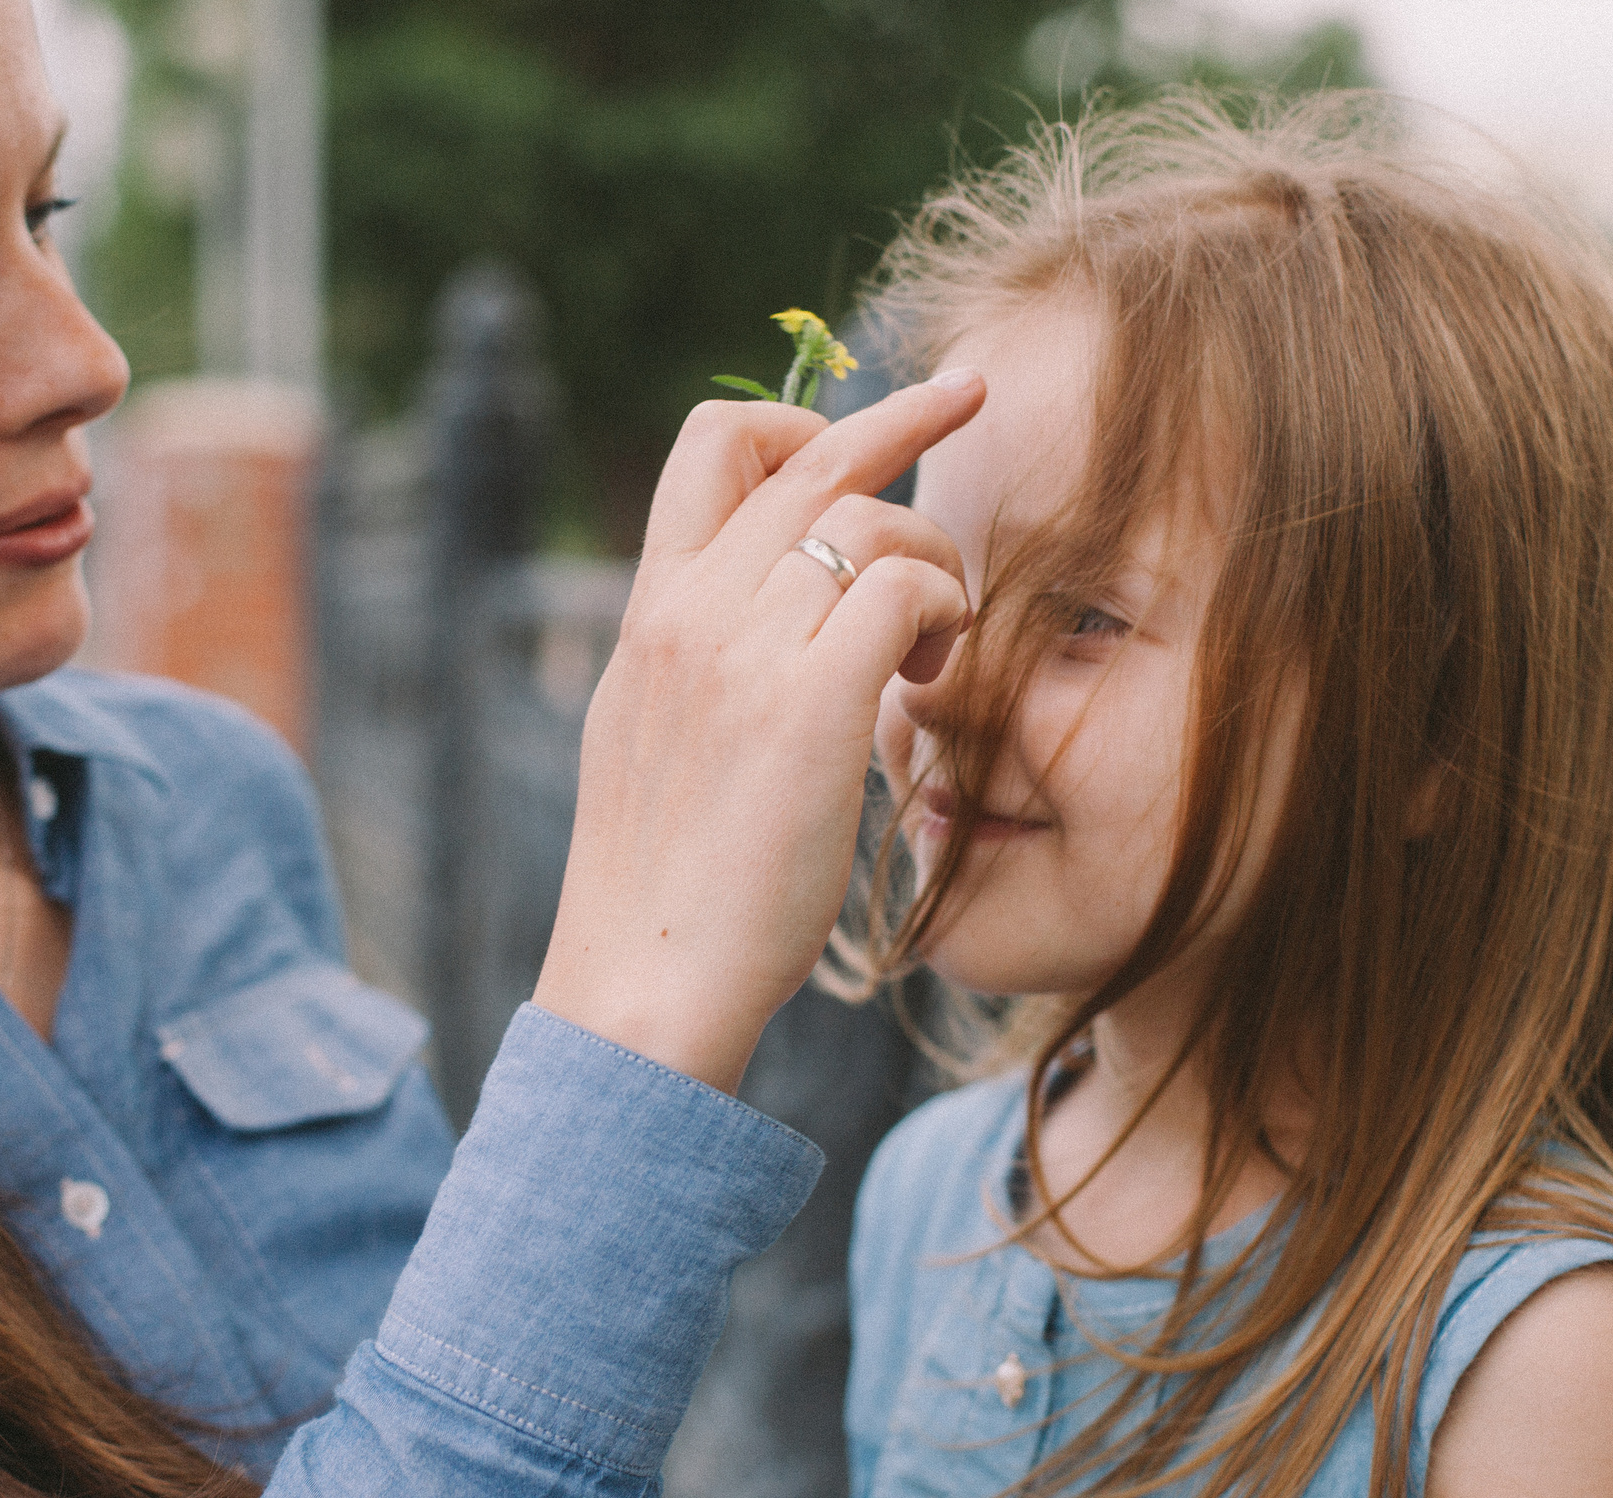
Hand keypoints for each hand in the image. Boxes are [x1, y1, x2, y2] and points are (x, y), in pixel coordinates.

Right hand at [531, 370, 983, 1091]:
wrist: (641, 989)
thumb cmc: (663, 895)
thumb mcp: (653, 747)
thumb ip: (700, 668)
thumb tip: (767, 632)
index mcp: (649, 617)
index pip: (709, 447)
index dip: (796, 419)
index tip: (856, 431)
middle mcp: (687, 612)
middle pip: (804, 455)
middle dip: (903, 413)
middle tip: (972, 393)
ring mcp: (741, 651)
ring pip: (868, 516)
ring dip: (935, 558)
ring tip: (944, 643)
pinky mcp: (804, 705)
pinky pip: (905, 588)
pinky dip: (946, 612)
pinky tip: (941, 679)